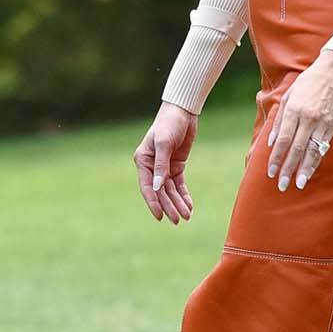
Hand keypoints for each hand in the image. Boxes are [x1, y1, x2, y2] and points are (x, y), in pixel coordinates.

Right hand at [135, 102, 199, 222]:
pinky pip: (179, 185)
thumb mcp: (164, 143)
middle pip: (160, 191)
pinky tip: (189, 206)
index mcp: (143, 160)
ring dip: (178, 203)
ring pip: (170, 191)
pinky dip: (184, 196)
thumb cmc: (169, 123)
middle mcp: (151, 166)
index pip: (147, 186)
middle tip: (177, 220)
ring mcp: (164, 167)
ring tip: (186, 216)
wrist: (183, 111)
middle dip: (168, 206)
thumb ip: (160, 166)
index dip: (153, 202)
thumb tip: (158, 187)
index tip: (160, 216)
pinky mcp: (176, 166)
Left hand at [263, 50, 332, 189]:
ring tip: (299, 184)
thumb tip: (272, 142)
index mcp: (294, 110)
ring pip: (312, 151)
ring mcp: (322, 123)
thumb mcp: (288, 96)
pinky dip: (316, 159)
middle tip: (282, 185)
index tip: (271, 172)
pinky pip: (323, 146)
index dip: (276, 158)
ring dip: (305, 169)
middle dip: (288, 169)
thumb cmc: (308, 83)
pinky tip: (311, 169)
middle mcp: (308, 118)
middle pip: (296, 149)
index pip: (283, 140)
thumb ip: (279, 120)